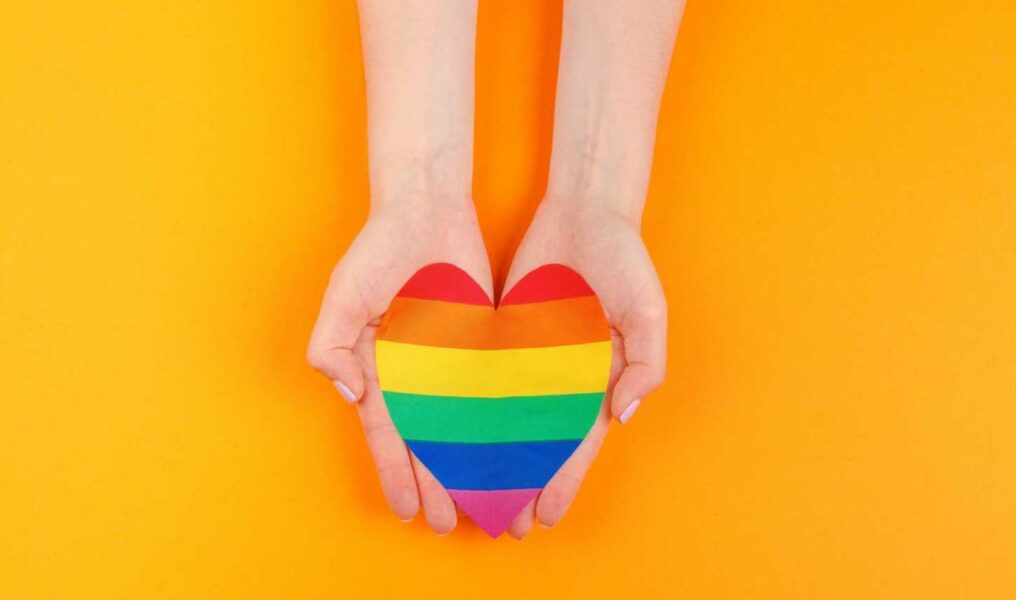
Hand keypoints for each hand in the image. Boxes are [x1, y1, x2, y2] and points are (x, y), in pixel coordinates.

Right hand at [307, 200, 491, 534]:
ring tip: (486, 507)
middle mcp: (417, 376)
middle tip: (447, 525)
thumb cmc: (377, 251)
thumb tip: (349, 395)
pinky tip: (514, 456)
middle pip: (428, 442)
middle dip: (437, 485)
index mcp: (379, 371)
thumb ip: (329, 347)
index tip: (407, 509)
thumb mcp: (342, 296)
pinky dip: (503, 425)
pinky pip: (495, 393)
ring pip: (465, 427)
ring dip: (473, 468)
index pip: (388, 434)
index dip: (396, 472)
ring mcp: (453, 364)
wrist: (426, 209)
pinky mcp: (486, 347)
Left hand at [501, 198, 667, 536]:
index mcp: (598, 378)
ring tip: (475, 495)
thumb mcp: (648, 310)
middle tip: (504, 524)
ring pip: (507, 418)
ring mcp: (530, 357)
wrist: (585, 212)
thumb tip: (625, 415)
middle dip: (524, 483)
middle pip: (539, 441)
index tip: (546, 516)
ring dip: (493, 458)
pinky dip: (471, 408)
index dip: (563, 480)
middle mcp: (561, 375)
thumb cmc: (625, 259)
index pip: (578, 443)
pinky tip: (454, 438)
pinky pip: (484, 377)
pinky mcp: (502, 333)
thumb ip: (646, 364)